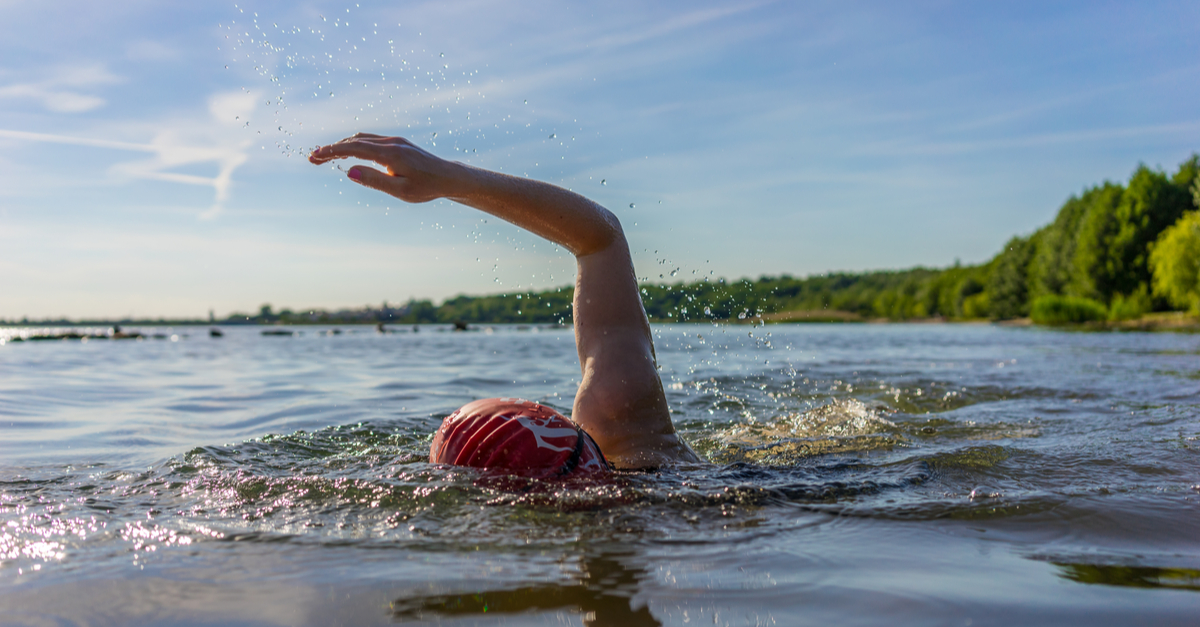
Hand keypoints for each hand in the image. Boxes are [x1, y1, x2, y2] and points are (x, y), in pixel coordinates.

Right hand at [308, 133, 461, 202]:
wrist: (448, 177)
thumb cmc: (426, 187)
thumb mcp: (400, 190)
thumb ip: (374, 180)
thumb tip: (349, 171)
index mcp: (390, 153)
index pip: (354, 148)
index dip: (331, 151)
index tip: (314, 157)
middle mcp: (391, 142)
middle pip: (354, 141)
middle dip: (331, 149)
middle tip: (312, 159)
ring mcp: (395, 140)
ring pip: (361, 138)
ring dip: (341, 146)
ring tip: (324, 157)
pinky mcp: (398, 143)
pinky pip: (370, 140)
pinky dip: (354, 144)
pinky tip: (347, 153)